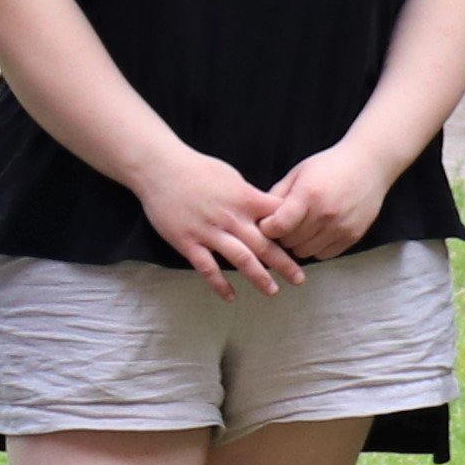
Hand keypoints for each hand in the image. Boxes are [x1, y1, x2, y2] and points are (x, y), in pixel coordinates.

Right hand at [132, 144, 299, 292]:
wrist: (160, 168)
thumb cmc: (196, 168)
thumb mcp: (230, 176)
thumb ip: (248, 195)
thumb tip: (265, 208)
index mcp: (244, 198)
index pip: (277, 218)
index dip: (293, 232)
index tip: (304, 245)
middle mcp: (230, 217)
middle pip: (264, 244)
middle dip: (284, 264)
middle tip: (300, 279)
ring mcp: (209, 231)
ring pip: (240, 259)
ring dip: (258, 277)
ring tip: (272, 291)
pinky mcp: (188, 242)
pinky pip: (207, 268)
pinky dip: (220, 284)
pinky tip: (231, 296)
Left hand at [258, 141, 392, 259]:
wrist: (369, 164)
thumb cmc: (330, 166)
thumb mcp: (299, 172)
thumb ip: (277, 195)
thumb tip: (258, 217)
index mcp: (308, 195)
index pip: (277, 227)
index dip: (266, 228)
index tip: (266, 223)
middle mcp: (325, 214)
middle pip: (289, 242)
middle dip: (281, 236)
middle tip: (283, 225)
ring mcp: (340, 227)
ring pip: (305, 252)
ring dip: (299, 244)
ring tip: (301, 228)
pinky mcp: (352, 236)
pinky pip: (324, 254)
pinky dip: (316, 247)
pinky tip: (318, 232)